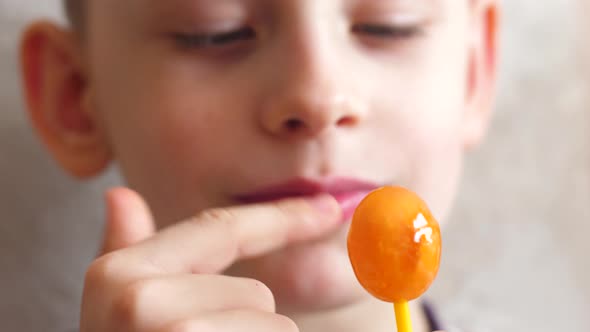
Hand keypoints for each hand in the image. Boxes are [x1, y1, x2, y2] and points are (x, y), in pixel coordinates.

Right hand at [80, 187, 340, 331]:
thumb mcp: (113, 315)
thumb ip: (126, 255)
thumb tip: (120, 194)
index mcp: (119, 277)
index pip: (222, 229)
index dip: (282, 217)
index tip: (330, 208)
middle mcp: (143, 304)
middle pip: (256, 296)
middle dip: (243, 328)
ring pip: (275, 330)